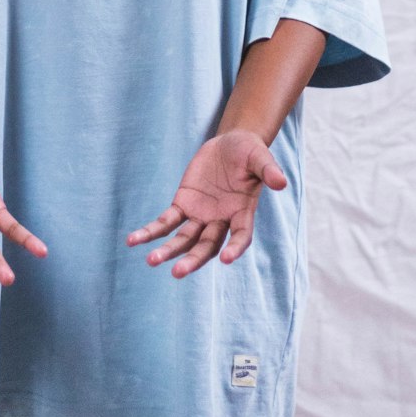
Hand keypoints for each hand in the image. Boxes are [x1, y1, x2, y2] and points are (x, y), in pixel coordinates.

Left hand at [125, 129, 286, 276]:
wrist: (229, 144)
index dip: (235, 248)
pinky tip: (133, 240)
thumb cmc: (249, 152)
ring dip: (168, 251)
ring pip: (184, 239)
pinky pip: (165, 222)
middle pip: (207, 246)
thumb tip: (282, 182)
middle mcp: (221, 221)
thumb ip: (268, 170)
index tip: (227, 260)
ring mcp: (200, 216)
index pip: (240, 236)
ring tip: (151, 260)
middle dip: (193, 260)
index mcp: (242, 213)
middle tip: (178, 273)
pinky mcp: (183, 205)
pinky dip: (150, 231)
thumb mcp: (259, 156)